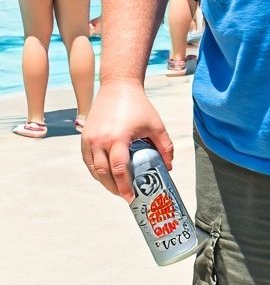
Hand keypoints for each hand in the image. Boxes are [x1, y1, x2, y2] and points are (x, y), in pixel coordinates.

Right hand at [81, 80, 173, 201]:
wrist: (118, 86)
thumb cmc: (138, 105)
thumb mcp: (156, 125)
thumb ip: (165, 146)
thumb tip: (169, 166)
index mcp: (118, 138)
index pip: (119, 170)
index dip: (125, 187)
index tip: (131, 198)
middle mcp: (100, 140)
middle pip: (103, 174)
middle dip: (114, 189)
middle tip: (125, 196)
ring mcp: (89, 138)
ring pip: (93, 169)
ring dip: (104, 181)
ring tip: (117, 188)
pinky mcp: (84, 136)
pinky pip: (88, 160)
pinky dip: (96, 170)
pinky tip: (106, 175)